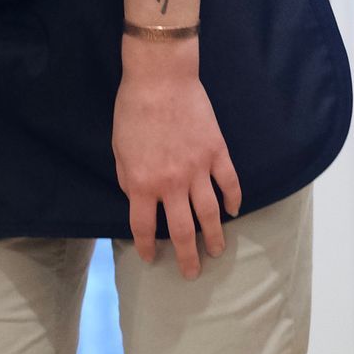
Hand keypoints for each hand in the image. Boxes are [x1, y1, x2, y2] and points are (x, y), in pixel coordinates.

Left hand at [113, 62, 241, 276]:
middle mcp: (171, 184)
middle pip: (181, 230)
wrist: (160, 80)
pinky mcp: (216, 153)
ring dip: (214, 236)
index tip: (152, 259)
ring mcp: (198, 169)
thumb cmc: (132, 111)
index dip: (147, 246)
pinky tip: (234, 211)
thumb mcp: (118, 150)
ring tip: (217, 252)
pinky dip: (233, 199)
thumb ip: (128, 179)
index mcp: (141, 184)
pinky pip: (229, 183)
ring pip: (209, 213)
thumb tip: (138, 198)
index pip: (144, 227)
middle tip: (192, 274)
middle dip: (187, 256)